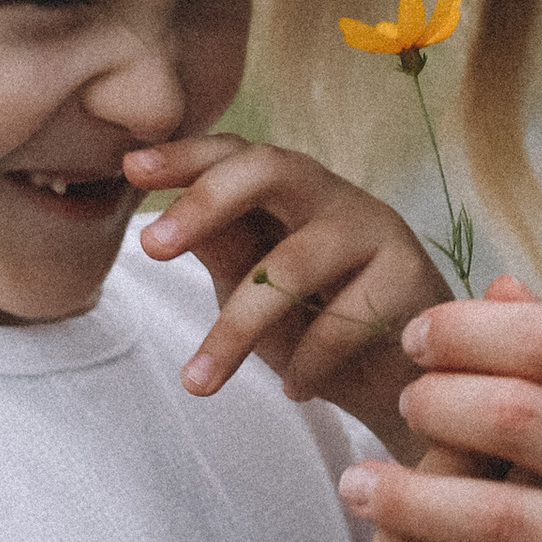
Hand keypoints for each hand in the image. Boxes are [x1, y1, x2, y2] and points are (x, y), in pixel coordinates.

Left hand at [126, 136, 455, 453]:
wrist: (404, 381)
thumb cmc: (321, 324)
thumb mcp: (256, 286)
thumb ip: (223, 249)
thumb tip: (158, 223)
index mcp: (292, 191)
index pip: (237, 153)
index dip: (186, 156)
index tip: (131, 168)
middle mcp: (334, 197)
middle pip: (272, 169)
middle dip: (205, 202)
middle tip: (150, 245)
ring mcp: (377, 231)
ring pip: (293, 264)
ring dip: (236, 329)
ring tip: (198, 382)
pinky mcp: (409, 278)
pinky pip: (341, 319)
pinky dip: (307, 363)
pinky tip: (296, 388)